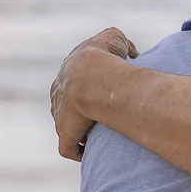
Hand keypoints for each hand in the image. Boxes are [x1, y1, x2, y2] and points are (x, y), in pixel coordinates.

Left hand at [50, 28, 136, 160]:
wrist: (93, 76)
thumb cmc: (105, 57)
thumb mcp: (115, 38)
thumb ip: (121, 44)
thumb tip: (131, 54)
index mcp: (68, 73)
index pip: (72, 84)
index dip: (86, 91)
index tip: (103, 96)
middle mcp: (59, 94)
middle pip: (67, 107)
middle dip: (81, 113)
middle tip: (104, 118)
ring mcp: (60, 114)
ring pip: (68, 127)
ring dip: (82, 133)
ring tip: (101, 138)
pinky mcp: (65, 132)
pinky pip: (68, 147)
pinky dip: (78, 151)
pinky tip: (91, 153)